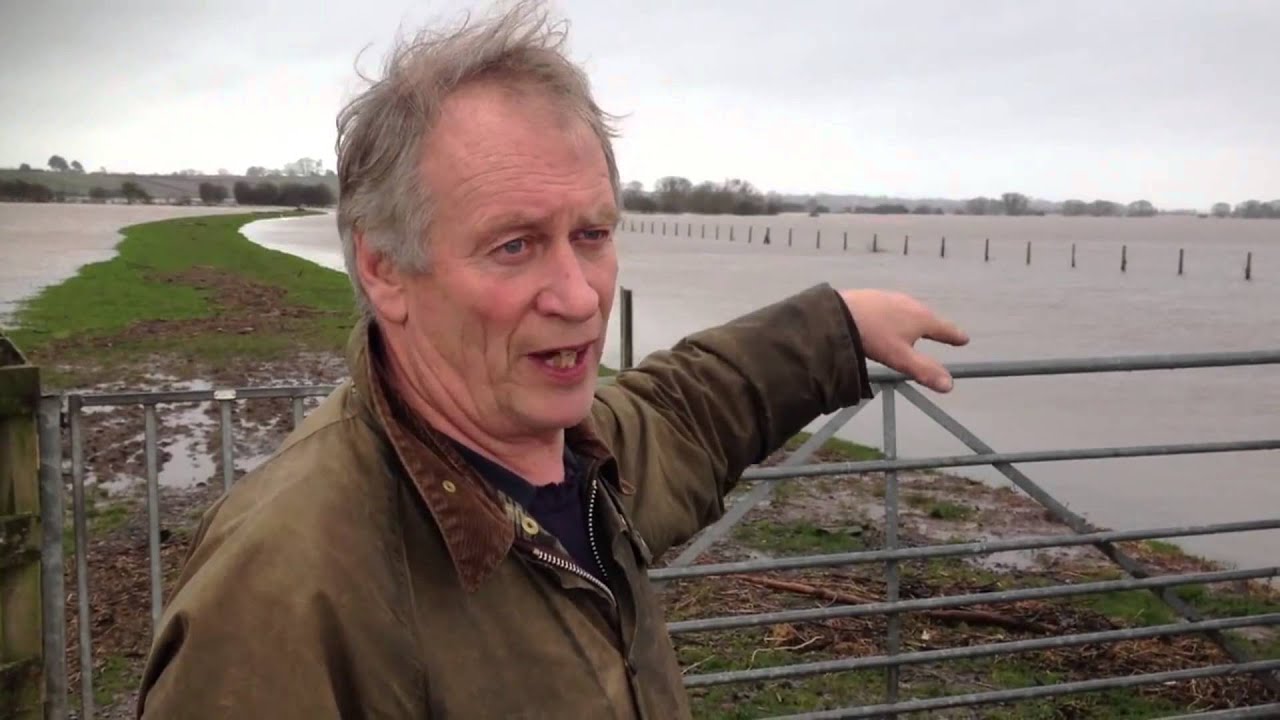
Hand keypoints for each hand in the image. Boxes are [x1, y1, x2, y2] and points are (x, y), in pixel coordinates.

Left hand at [840, 289, 968, 392]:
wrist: (840, 313)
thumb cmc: (874, 336)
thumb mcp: (901, 358)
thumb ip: (924, 371)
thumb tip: (949, 385)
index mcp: (922, 318)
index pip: (945, 329)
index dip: (955, 336)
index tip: (964, 339)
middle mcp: (911, 304)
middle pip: (928, 317)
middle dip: (936, 326)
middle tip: (943, 332)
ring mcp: (892, 297)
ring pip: (910, 310)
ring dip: (916, 319)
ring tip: (916, 327)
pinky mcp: (875, 296)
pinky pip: (894, 307)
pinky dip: (898, 315)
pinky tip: (888, 319)